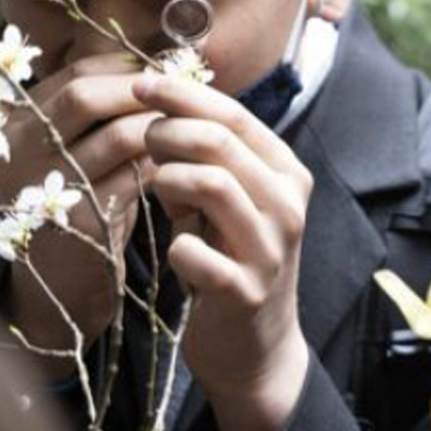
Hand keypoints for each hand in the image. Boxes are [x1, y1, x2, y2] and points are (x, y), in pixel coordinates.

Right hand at [0, 54, 157, 366]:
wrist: (63, 292)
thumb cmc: (85, 213)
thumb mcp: (83, 158)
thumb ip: (108, 117)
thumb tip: (169, 69)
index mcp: (16, 126)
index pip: (75, 73)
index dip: (128, 71)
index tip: (171, 77)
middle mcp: (19, 151)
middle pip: (87, 95)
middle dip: (145, 95)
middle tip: (185, 103)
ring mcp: (46, 186)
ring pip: (119, 135)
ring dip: (164, 131)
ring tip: (193, 135)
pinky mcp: (80, 221)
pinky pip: (136, 178)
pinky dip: (167, 168)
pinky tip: (188, 171)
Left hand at [133, 74, 312, 430]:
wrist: (257, 347)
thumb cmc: (233, 261)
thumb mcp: (228, 204)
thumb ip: (207, 160)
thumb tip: (160, 103)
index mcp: (289, 176)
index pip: (237, 117)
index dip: (186, 95)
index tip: (142, 83)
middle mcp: (288, 207)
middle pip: (221, 142)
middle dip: (167, 132)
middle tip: (141, 142)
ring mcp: (272, 250)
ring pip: (212, 184)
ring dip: (168, 181)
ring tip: (158, 192)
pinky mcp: (247, 291)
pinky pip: (192, 250)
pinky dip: (174, 245)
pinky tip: (178, 252)